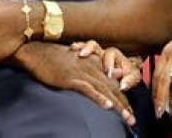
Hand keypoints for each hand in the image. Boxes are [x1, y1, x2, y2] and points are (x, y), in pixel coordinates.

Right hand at [18, 42, 136, 126]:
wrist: (38, 52)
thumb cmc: (57, 58)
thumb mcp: (82, 60)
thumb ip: (100, 67)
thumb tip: (119, 72)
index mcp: (96, 64)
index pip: (113, 83)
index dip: (123, 98)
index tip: (130, 112)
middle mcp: (93, 68)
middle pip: (113, 88)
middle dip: (124, 105)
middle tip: (132, 120)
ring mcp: (83, 73)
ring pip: (105, 90)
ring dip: (117, 105)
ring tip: (127, 118)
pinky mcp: (72, 79)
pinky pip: (88, 89)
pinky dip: (98, 97)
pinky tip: (107, 106)